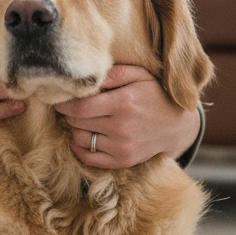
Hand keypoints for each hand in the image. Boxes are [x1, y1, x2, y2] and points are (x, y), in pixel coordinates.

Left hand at [53, 65, 200, 168]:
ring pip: (79, 139)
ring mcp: (122, 147)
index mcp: (123, 103)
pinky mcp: (122, 161)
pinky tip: (83, 135)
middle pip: (76, 122)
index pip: (79, 107)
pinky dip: (79, 147)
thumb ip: (113, 73)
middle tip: (67, 106)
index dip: (63, 103)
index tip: (58, 98)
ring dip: (73, 128)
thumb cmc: (155, 94)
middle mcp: (121, 128)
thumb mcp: (139, 75)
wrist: (177, 126)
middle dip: (67, 113)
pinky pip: (88, 158)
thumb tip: (86, 77)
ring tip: (79, 119)